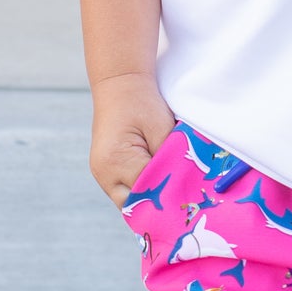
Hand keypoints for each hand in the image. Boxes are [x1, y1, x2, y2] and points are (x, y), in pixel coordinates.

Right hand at [89, 72, 176, 206]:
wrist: (120, 84)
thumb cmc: (143, 103)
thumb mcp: (163, 130)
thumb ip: (169, 160)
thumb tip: (182, 186)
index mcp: (117, 161)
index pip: (148, 192)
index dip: (169, 197)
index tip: (190, 200)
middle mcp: (104, 172)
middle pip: (135, 206)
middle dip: (158, 206)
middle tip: (183, 204)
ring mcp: (102, 174)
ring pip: (130, 202)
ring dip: (149, 199)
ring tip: (172, 194)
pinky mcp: (104, 171)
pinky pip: (126, 191)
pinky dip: (142, 190)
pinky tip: (159, 185)